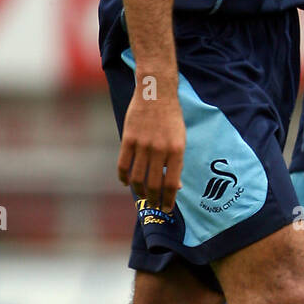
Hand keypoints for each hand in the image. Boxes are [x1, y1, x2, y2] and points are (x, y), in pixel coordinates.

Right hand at [117, 82, 184, 212]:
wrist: (156, 94)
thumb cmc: (172, 118)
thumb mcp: (180, 140)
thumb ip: (177, 163)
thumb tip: (175, 186)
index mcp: (176, 150)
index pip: (171, 183)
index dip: (168, 200)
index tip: (166, 209)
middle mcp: (160, 149)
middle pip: (154, 183)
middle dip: (154, 199)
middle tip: (153, 206)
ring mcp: (143, 144)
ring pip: (137, 177)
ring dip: (138, 191)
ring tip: (141, 196)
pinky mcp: (128, 138)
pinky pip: (123, 164)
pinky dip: (123, 177)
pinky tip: (125, 183)